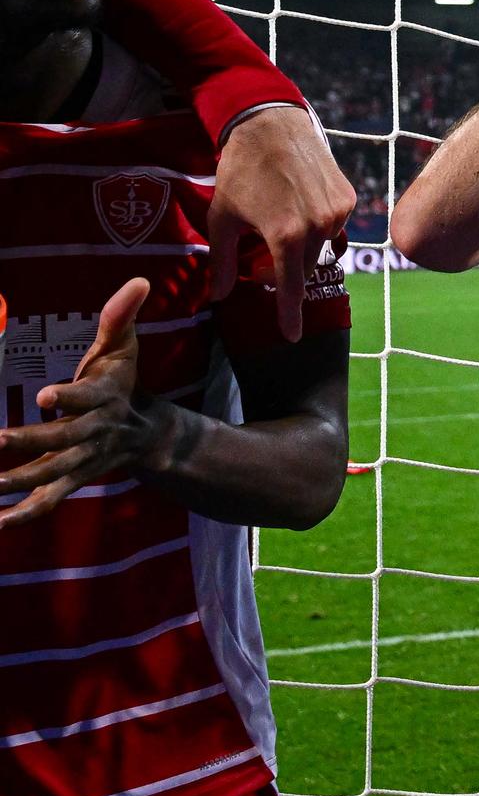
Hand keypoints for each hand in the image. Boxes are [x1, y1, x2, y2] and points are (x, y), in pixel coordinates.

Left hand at [0, 279, 166, 528]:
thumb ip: (121, 317)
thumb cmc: (123, 382)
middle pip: (62, 439)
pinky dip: (22, 514)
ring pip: (50, 474)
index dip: (67, 397)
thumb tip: (140, 281)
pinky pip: (47, 501)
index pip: (86, 397)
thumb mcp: (124, 347)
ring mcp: (81, 460)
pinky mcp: (71, 480)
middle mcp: (93, 431)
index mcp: (104, 397)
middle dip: (29, 441)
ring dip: (16, 482)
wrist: (146, 433)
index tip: (44, 395)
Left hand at [207, 105, 355, 341]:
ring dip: (301, 247)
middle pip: (305, 268)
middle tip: (261, 261)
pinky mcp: (348, 197)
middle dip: (284, 271)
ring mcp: (337, 211)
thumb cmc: (240, 173)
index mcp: (286, 236)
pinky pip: (333, 225)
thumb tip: (219, 296)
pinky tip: (298, 208)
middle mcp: (318, 227)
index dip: (289, 315)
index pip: (290, 288)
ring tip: (279, 227)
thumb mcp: (222, 219)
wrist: (271, 127)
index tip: (291, 337)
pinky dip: (316, 227)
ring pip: (321, 247)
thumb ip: (223, 261)